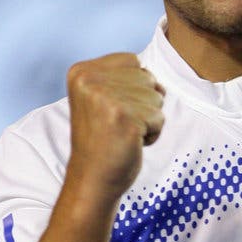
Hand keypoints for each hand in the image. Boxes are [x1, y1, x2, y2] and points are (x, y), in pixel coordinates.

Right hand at [65, 53, 164, 200]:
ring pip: (156, 97)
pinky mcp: (125, 118)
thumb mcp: (102, 97)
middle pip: (148, 78)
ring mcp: (107, 99)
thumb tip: (159, 84)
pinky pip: (160, 118)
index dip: (133, 87)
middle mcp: (90, 81)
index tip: (111, 110)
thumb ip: (125, 78)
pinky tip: (130, 143)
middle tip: (117, 125)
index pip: (133, 61)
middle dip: (142, 104)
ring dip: (148, 119)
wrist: (92, 180)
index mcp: (81, 71)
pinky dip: (152, 134)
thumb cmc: (103, 140)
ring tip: (123, 133)